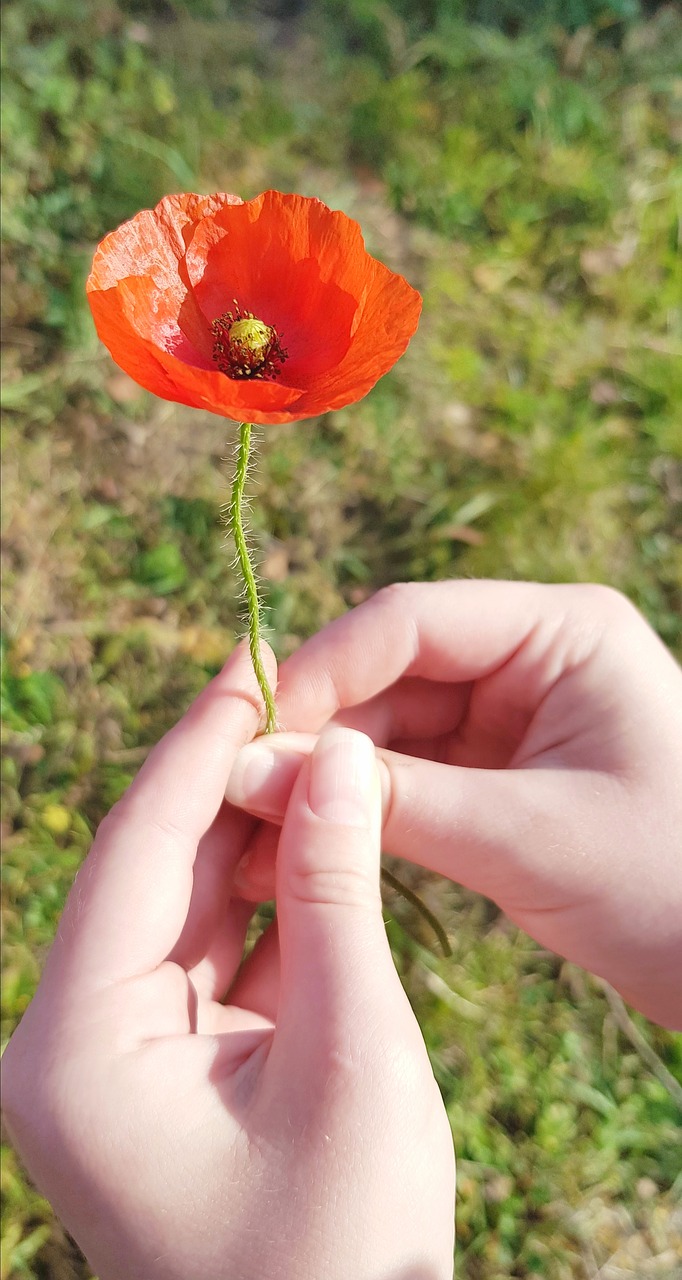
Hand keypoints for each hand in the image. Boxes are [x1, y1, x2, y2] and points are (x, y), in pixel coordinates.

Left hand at [2, 643, 454, 1279]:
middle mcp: (68, 1043)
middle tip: (300, 699)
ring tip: (320, 759)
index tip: (250, 663)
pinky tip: (315, 846)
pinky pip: (208, 955)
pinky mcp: (159, 1066)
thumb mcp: (349, 1050)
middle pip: (153, 871)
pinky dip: (266, 904)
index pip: (134, 852)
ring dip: (255, 838)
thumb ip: (334, 892)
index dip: (198, 749)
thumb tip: (334, 755)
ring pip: (184, 906)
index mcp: (73, 1048)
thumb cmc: (343, 1243)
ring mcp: (111, 1058)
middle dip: (231, 785)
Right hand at [225, 581, 681, 1029]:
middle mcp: (532, 657)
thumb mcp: (526, 838)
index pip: (411, 621)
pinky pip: (411, 778)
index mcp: (561, 631)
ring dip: (327, 784)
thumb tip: (252, 773)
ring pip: (390, 730)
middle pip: (389, 674)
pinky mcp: (501, 774)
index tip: (254, 737)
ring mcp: (514, 716)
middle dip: (316, 739)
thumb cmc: (671, 885)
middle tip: (239, 802)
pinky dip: (362, 814)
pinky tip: (304, 852)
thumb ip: (389, 804)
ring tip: (256, 843)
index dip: (323, 672)